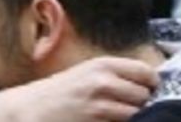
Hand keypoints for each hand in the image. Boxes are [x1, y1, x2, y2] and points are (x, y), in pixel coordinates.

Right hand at [0, 57, 157, 121]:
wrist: (30, 109)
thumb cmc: (59, 93)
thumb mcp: (86, 74)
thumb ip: (114, 76)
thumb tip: (148, 84)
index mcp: (102, 64)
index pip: (147, 72)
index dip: (150, 84)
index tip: (144, 91)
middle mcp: (103, 80)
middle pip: (147, 94)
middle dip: (142, 103)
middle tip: (125, 107)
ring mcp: (101, 102)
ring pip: (140, 112)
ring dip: (134, 116)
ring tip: (114, 116)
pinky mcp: (97, 119)